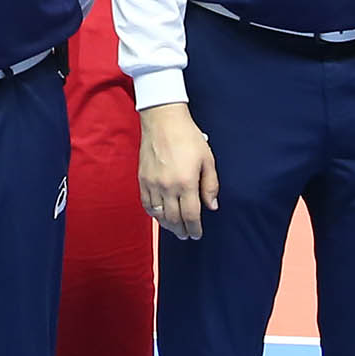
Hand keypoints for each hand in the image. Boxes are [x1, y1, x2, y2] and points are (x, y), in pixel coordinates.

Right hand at [139, 102, 219, 241]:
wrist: (163, 121)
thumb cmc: (188, 137)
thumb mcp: (207, 159)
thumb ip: (210, 185)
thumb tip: (212, 206)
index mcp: (186, 182)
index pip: (191, 215)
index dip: (195, 229)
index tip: (197, 234)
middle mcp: (168, 187)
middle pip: (174, 219)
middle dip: (182, 230)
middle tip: (187, 235)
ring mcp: (153, 184)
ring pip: (159, 215)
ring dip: (168, 225)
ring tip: (175, 229)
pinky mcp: (143, 180)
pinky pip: (147, 204)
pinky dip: (154, 214)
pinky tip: (160, 216)